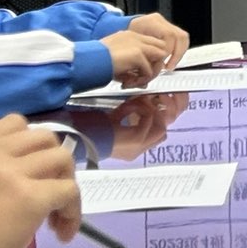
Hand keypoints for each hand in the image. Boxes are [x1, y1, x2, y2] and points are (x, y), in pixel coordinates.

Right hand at [0, 115, 84, 247]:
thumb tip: (20, 188)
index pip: (14, 125)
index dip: (31, 147)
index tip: (30, 174)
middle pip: (44, 138)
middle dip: (54, 165)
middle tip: (47, 197)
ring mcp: (10, 173)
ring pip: (62, 159)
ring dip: (66, 186)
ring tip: (55, 218)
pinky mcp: (30, 197)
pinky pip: (70, 191)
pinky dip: (73, 212)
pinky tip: (62, 233)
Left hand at [56, 92, 189, 160]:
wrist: (82, 138)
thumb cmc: (93, 129)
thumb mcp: (115, 120)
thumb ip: (129, 113)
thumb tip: (144, 99)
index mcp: (135, 147)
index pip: (160, 134)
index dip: (162, 117)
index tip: (157, 101)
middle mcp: (139, 149)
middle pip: (164, 131)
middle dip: (162, 114)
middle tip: (155, 98)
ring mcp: (139, 145)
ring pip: (161, 126)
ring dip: (150, 109)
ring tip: (139, 101)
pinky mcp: (136, 139)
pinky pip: (148, 119)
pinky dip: (139, 108)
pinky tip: (128, 105)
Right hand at [101, 27, 171, 85]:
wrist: (87, 61)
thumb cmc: (94, 61)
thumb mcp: (114, 59)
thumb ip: (130, 66)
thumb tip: (141, 81)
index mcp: (129, 35)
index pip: (151, 44)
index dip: (150, 60)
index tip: (139, 72)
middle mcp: (136, 37)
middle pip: (161, 49)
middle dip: (155, 65)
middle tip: (142, 78)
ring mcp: (138, 45)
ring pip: (159, 59)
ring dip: (150, 74)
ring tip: (134, 83)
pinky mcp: (138, 55)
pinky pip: (149, 71)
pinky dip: (140, 80)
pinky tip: (127, 83)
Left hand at [126, 12, 188, 69]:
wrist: (123, 30)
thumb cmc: (124, 39)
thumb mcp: (131, 47)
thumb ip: (144, 55)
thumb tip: (154, 67)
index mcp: (150, 22)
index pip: (168, 35)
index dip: (168, 51)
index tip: (162, 63)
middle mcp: (160, 21)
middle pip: (179, 36)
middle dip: (176, 54)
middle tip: (169, 66)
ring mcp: (165, 23)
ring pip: (183, 37)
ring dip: (179, 53)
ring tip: (171, 64)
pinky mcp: (169, 29)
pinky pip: (181, 39)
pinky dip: (179, 51)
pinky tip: (172, 59)